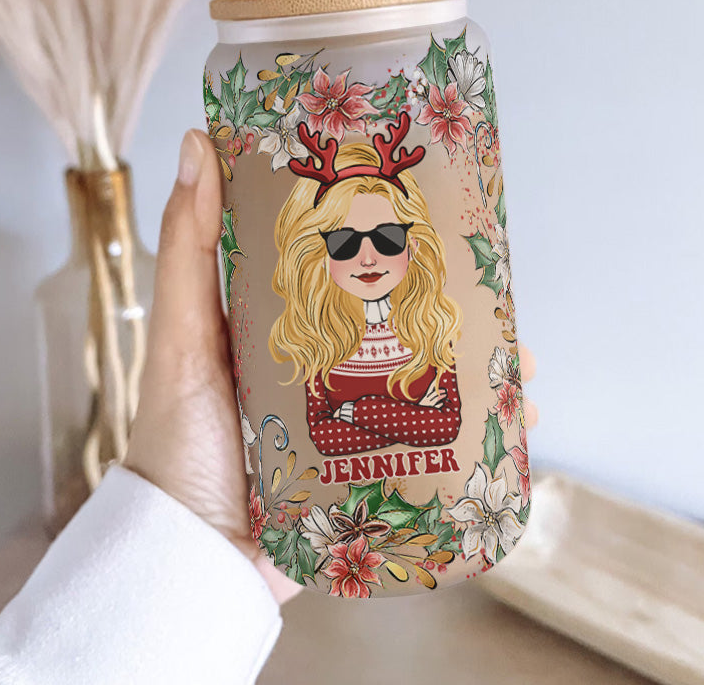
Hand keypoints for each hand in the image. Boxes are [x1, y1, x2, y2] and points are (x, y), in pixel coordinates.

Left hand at [125, 129, 538, 606]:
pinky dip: (484, 434)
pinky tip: (520, 424)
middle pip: (407, 323)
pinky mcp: (372, 470)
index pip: (353, 270)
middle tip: (501, 296)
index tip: (441, 213)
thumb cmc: (177, 441)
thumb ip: (189, 247)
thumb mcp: (181, 334)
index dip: (399, 242)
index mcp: (286, 323)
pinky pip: (438, 445)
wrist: (192, 560)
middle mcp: (327, 366)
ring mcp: (354, 420)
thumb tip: (194, 143)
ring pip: (434, 381)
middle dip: (462, 308)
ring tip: (527, 363)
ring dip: (488, 369)